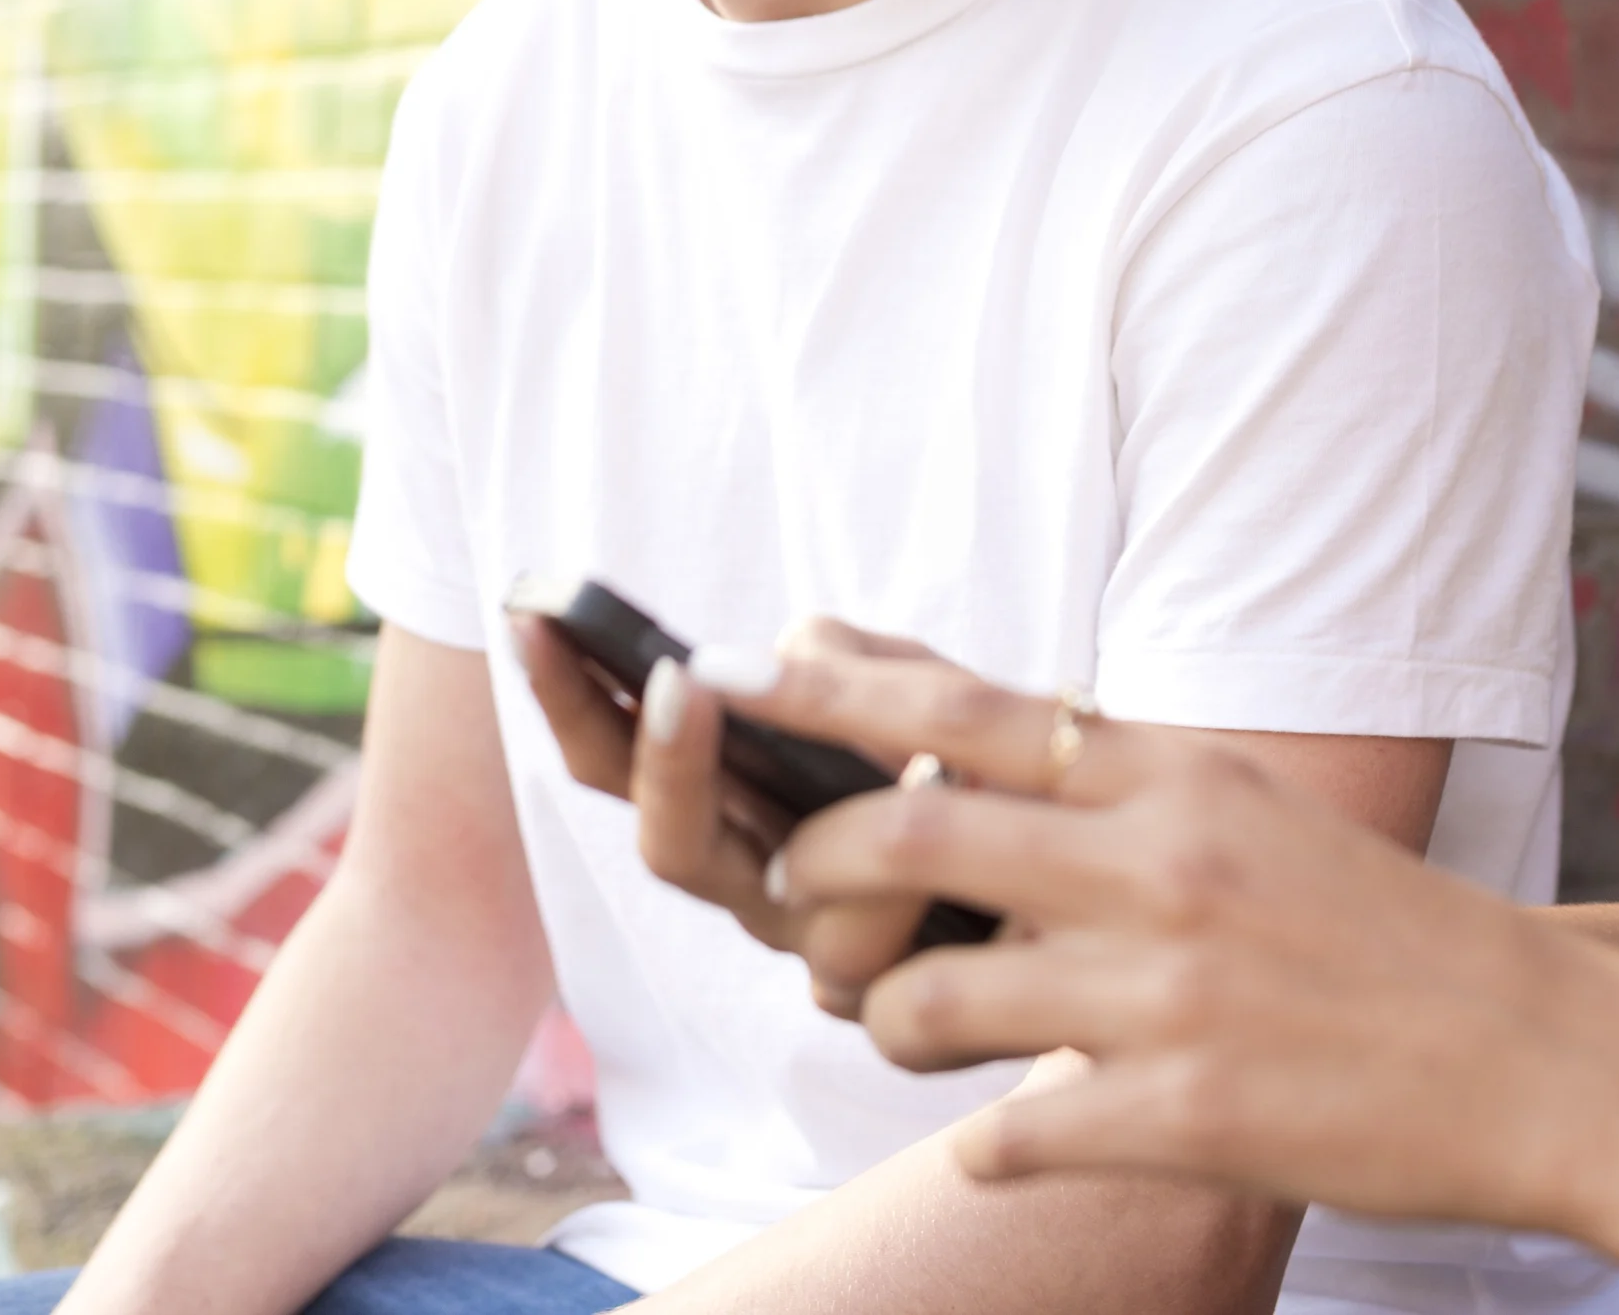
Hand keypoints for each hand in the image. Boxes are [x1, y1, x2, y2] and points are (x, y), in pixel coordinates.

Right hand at [512, 612, 962, 1013]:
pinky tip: (966, 800)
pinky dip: (920, 884)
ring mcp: (823, 953)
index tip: (536, 615)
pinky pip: (885, 959)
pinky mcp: (899, 1003)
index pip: (610, 759)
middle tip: (680, 680)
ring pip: (788, 912)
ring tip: (904, 755)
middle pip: (670, 851)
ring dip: (841, 835)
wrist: (1081, 872)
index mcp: (728, 808)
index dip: (565, 696)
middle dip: (667, 765)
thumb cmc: (984, 763)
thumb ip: (847, 665)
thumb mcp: (917, 686)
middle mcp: (758, 888)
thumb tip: (784, 659)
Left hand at [716, 644, 1618, 1246]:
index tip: (733, 669)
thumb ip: (1111, 777)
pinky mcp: (1179, 1124)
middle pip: (908, 837)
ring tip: (910, 1025)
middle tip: (795, 887)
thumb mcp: (1250, 811)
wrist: (1546, 1059)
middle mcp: (1159, 870)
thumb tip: (957, 737)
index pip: (966, 713)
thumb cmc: (1381, 933)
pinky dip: (987, 1144)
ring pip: (924, 1004)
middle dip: (816, 863)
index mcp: (1177, 780)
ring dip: (886, 1020)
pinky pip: (1004, 1140)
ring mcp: (1163, 1000)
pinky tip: (1021, 1140)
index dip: (832, 689)